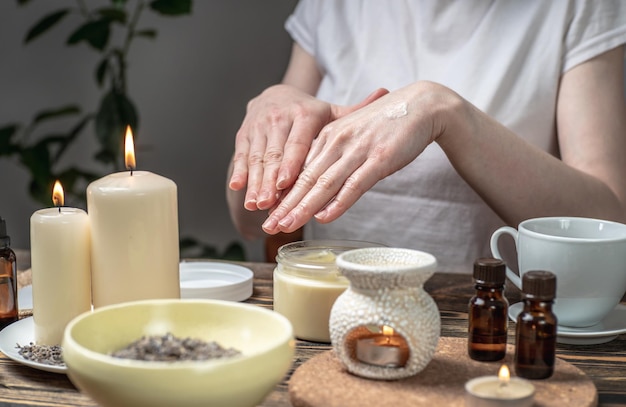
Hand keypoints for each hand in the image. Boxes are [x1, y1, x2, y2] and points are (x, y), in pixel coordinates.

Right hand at [229, 84, 387, 211]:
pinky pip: (240, 155)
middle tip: (269, 204)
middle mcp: (278, 118)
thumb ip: (356, 110)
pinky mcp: (243, 134)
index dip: (290, 164)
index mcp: (303, 115)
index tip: (286, 184)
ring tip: (256, 204)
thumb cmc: (309, 113)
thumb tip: (386, 92)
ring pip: (256, 157)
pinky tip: (237, 188)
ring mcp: (258, 126)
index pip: (297, 143)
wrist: (275, 95)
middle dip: (269, 181)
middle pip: (274, 154)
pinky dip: (239, 172)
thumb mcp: (331, 112)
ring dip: (254, 182)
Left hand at [261, 82, 447, 233]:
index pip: (299, 169)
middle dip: (285, 205)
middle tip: (268, 225)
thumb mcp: (353, 135)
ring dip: (303, 208)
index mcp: (329, 136)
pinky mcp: (379, 159)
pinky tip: (324, 217)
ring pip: (324, 183)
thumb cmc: (386, 123)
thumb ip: (335, 155)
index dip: (283, 193)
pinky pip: (354, 184)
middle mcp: (337, 142)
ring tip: (286, 226)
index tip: (270, 212)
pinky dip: (338, 203)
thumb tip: (320, 183)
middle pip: (305, 179)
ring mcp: (357, 151)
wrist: (420, 105)